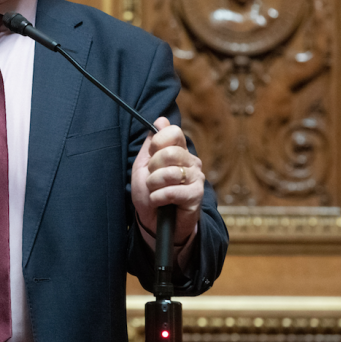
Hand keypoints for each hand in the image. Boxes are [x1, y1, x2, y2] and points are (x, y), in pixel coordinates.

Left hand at [131, 116, 203, 243]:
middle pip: (170, 152)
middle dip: (153, 168)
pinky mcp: (197, 195)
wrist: (153, 222)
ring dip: (154, 185)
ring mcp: (196, 178)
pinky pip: (174, 191)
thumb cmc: (149, 193)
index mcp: (179, 151)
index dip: (158, 142)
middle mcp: (191, 161)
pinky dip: (159, 197)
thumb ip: (151, 143)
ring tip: (155, 192)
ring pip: (171, 172)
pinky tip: (159, 201)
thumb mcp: (143, 165)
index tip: (151, 154)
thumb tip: (161, 119)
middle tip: (152, 179)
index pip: (173, 132)